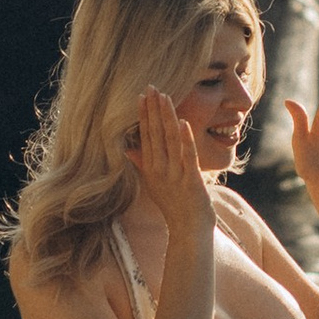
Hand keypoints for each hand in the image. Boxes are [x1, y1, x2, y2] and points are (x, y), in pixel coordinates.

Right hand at [131, 89, 210, 240]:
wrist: (188, 231)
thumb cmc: (173, 206)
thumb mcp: (154, 184)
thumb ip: (142, 164)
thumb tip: (128, 148)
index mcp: (151, 169)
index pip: (145, 136)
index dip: (144, 116)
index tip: (141, 96)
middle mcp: (160, 170)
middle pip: (154, 134)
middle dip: (153, 110)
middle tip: (151, 87)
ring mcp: (175, 175)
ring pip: (169, 140)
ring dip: (166, 117)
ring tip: (164, 97)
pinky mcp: (191, 180)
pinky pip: (187, 156)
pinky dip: (185, 139)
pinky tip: (183, 122)